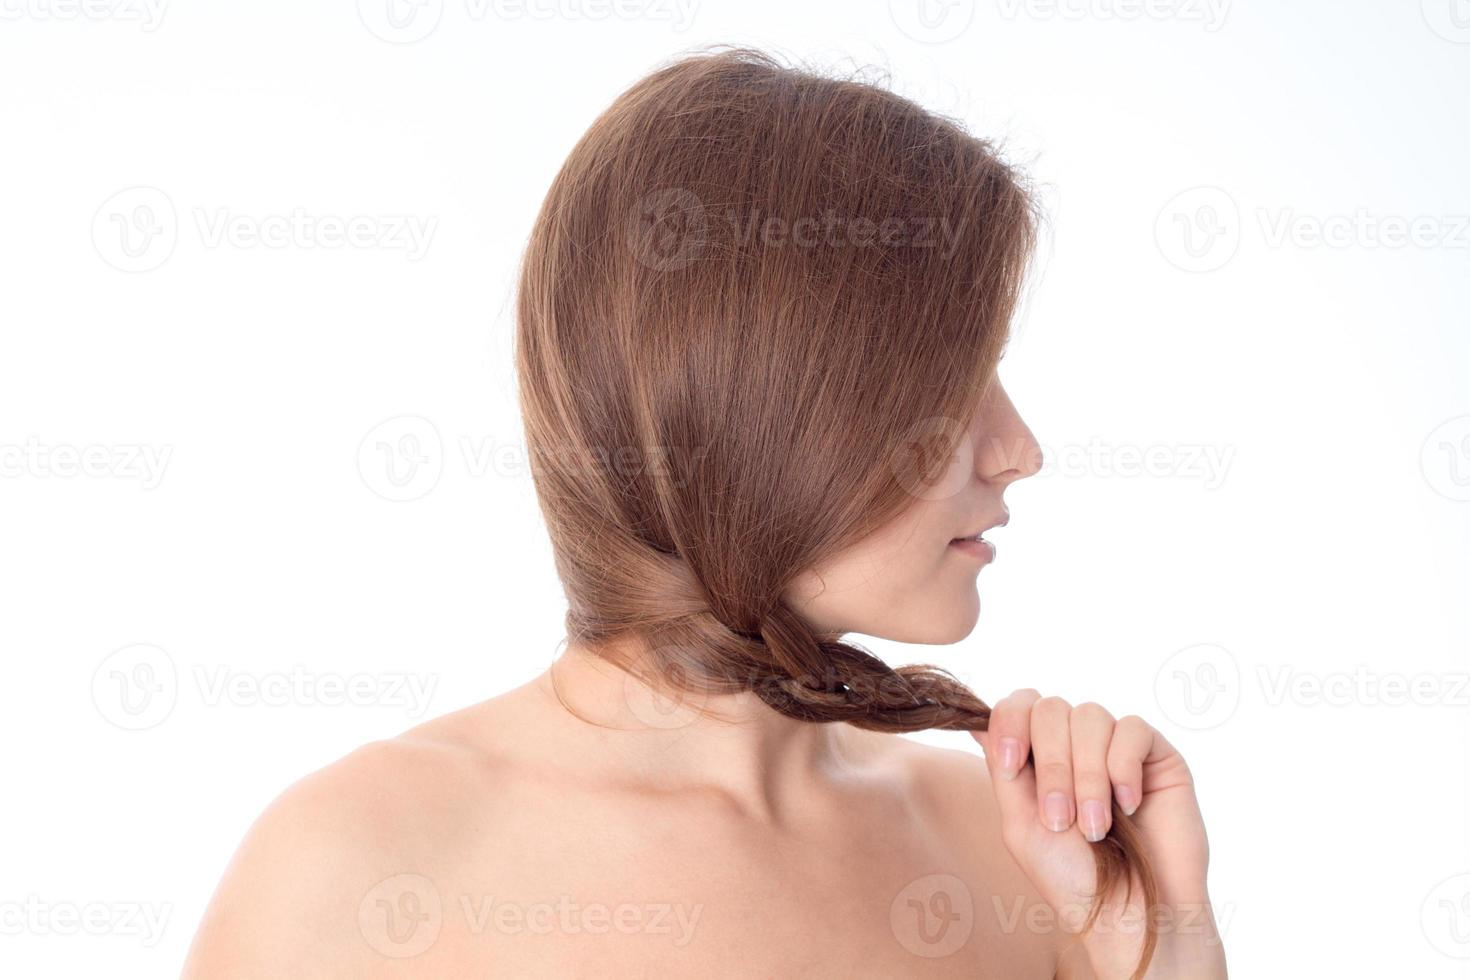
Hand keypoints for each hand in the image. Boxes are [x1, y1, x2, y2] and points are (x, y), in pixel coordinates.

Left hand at [971, 690, 1225, 978]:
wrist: (1133, 915)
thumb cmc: (1074, 879)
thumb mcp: (1021, 824)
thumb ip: (1002, 769)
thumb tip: (975, 722)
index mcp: (1039, 757)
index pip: (1019, 705)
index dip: (1010, 723)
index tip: (1011, 765)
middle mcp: (1076, 744)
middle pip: (1050, 709)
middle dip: (1052, 766)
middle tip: (1060, 820)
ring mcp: (1116, 746)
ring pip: (1090, 717)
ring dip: (1087, 776)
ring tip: (1095, 827)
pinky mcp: (1156, 755)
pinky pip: (1133, 729)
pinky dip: (1123, 767)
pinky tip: (1130, 805)